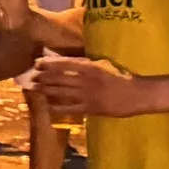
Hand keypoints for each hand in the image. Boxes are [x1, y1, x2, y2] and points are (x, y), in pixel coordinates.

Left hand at [27, 54, 147, 117]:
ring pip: (61, 91)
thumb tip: (65, 61)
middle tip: (31, 76)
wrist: (138, 94)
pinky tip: (48, 105)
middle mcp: (86, 80)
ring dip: (46, 89)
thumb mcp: (103, 65)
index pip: (64, 63)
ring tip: (34, 87)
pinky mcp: (90, 108)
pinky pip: (70, 107)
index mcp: (90, 67)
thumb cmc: (121, 77)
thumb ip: (85, 63)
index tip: (37, 63)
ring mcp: (87, 95)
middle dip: (43, 77)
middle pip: (58, 77)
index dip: (48, 63)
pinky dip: (58, 106)